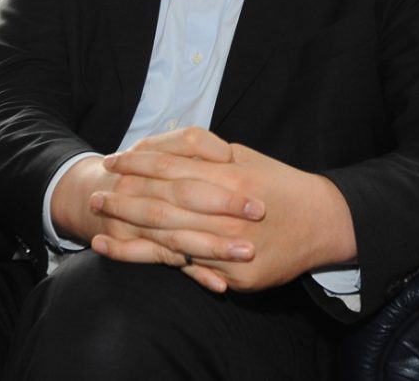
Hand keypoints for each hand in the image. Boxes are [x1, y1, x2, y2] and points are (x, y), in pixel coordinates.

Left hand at [89, 129, 356, 293]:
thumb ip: (206, 150)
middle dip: (126, 201)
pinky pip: (195, 271)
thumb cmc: (280, 183)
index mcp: (229, 177)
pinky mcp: (239, 277)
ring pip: (173, 242)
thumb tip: (166, 142)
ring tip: (99, 230)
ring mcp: (234, 247)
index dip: (139, 165)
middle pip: (165, 206)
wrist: (324, 222)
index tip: (112, 161)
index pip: (173, 169)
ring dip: (132, 236)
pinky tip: (135, 258)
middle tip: (94, 197)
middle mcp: (229, 212)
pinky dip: (162, 264)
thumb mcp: (245, 155)